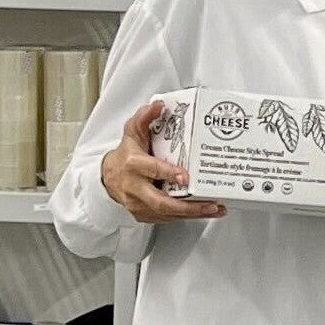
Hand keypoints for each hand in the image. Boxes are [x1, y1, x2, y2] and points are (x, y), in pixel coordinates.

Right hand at [101, 99, 223, 222]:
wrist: (108, 177)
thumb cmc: (126, 155)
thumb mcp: (132, 134)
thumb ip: (144, 118)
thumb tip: (158, 105)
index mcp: (133, 165)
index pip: (151, 170)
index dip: (168, 173)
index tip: (185, 176)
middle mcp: (134, 188)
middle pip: (160, 202)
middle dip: (187, 206)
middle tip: (211, 204)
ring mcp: (138, 204)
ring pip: (167, 214)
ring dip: (193, 213)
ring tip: (216, 209)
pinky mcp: (144, 215)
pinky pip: (168, 219)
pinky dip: (187, 216)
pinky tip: (205, 212)